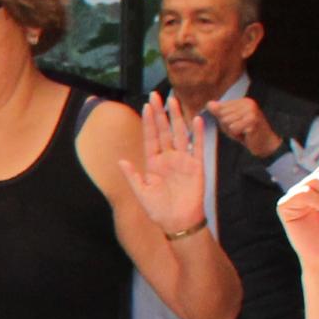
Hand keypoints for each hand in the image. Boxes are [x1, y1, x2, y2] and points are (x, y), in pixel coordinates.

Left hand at [131, 95, 217, 238]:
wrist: (178, 223)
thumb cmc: (159, 210)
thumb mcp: (141, 193)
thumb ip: (133, 176)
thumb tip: (121, 161)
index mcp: (153, 163)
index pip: (151, 137)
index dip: (149, 122)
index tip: (146, 105)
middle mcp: (168, 158)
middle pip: (164, 131)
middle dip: (160, 113)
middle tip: (157, 95)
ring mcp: (183, 160)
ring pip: (180, 134)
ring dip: (177, 118)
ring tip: (173, 101)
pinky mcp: (197, 166)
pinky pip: (198, 147)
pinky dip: (197, 134)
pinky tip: (196, 120)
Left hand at [209, 93, 278, 159]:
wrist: (265, 144)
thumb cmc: (247, 133)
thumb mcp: (230, 121)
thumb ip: (220, 113)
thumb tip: (209, 104)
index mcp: (243, 101)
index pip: (220, 108)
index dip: (224, 120)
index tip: (237, 123)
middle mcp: (248, 103)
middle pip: (222, 115)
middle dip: (227, 126)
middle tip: (241, 129)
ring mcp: (251, 111)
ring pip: (226, 121)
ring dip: (232, 131)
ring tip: (243, 131)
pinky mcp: (252, 121)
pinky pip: (233, 128)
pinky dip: (237, 134)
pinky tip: (246, 134)